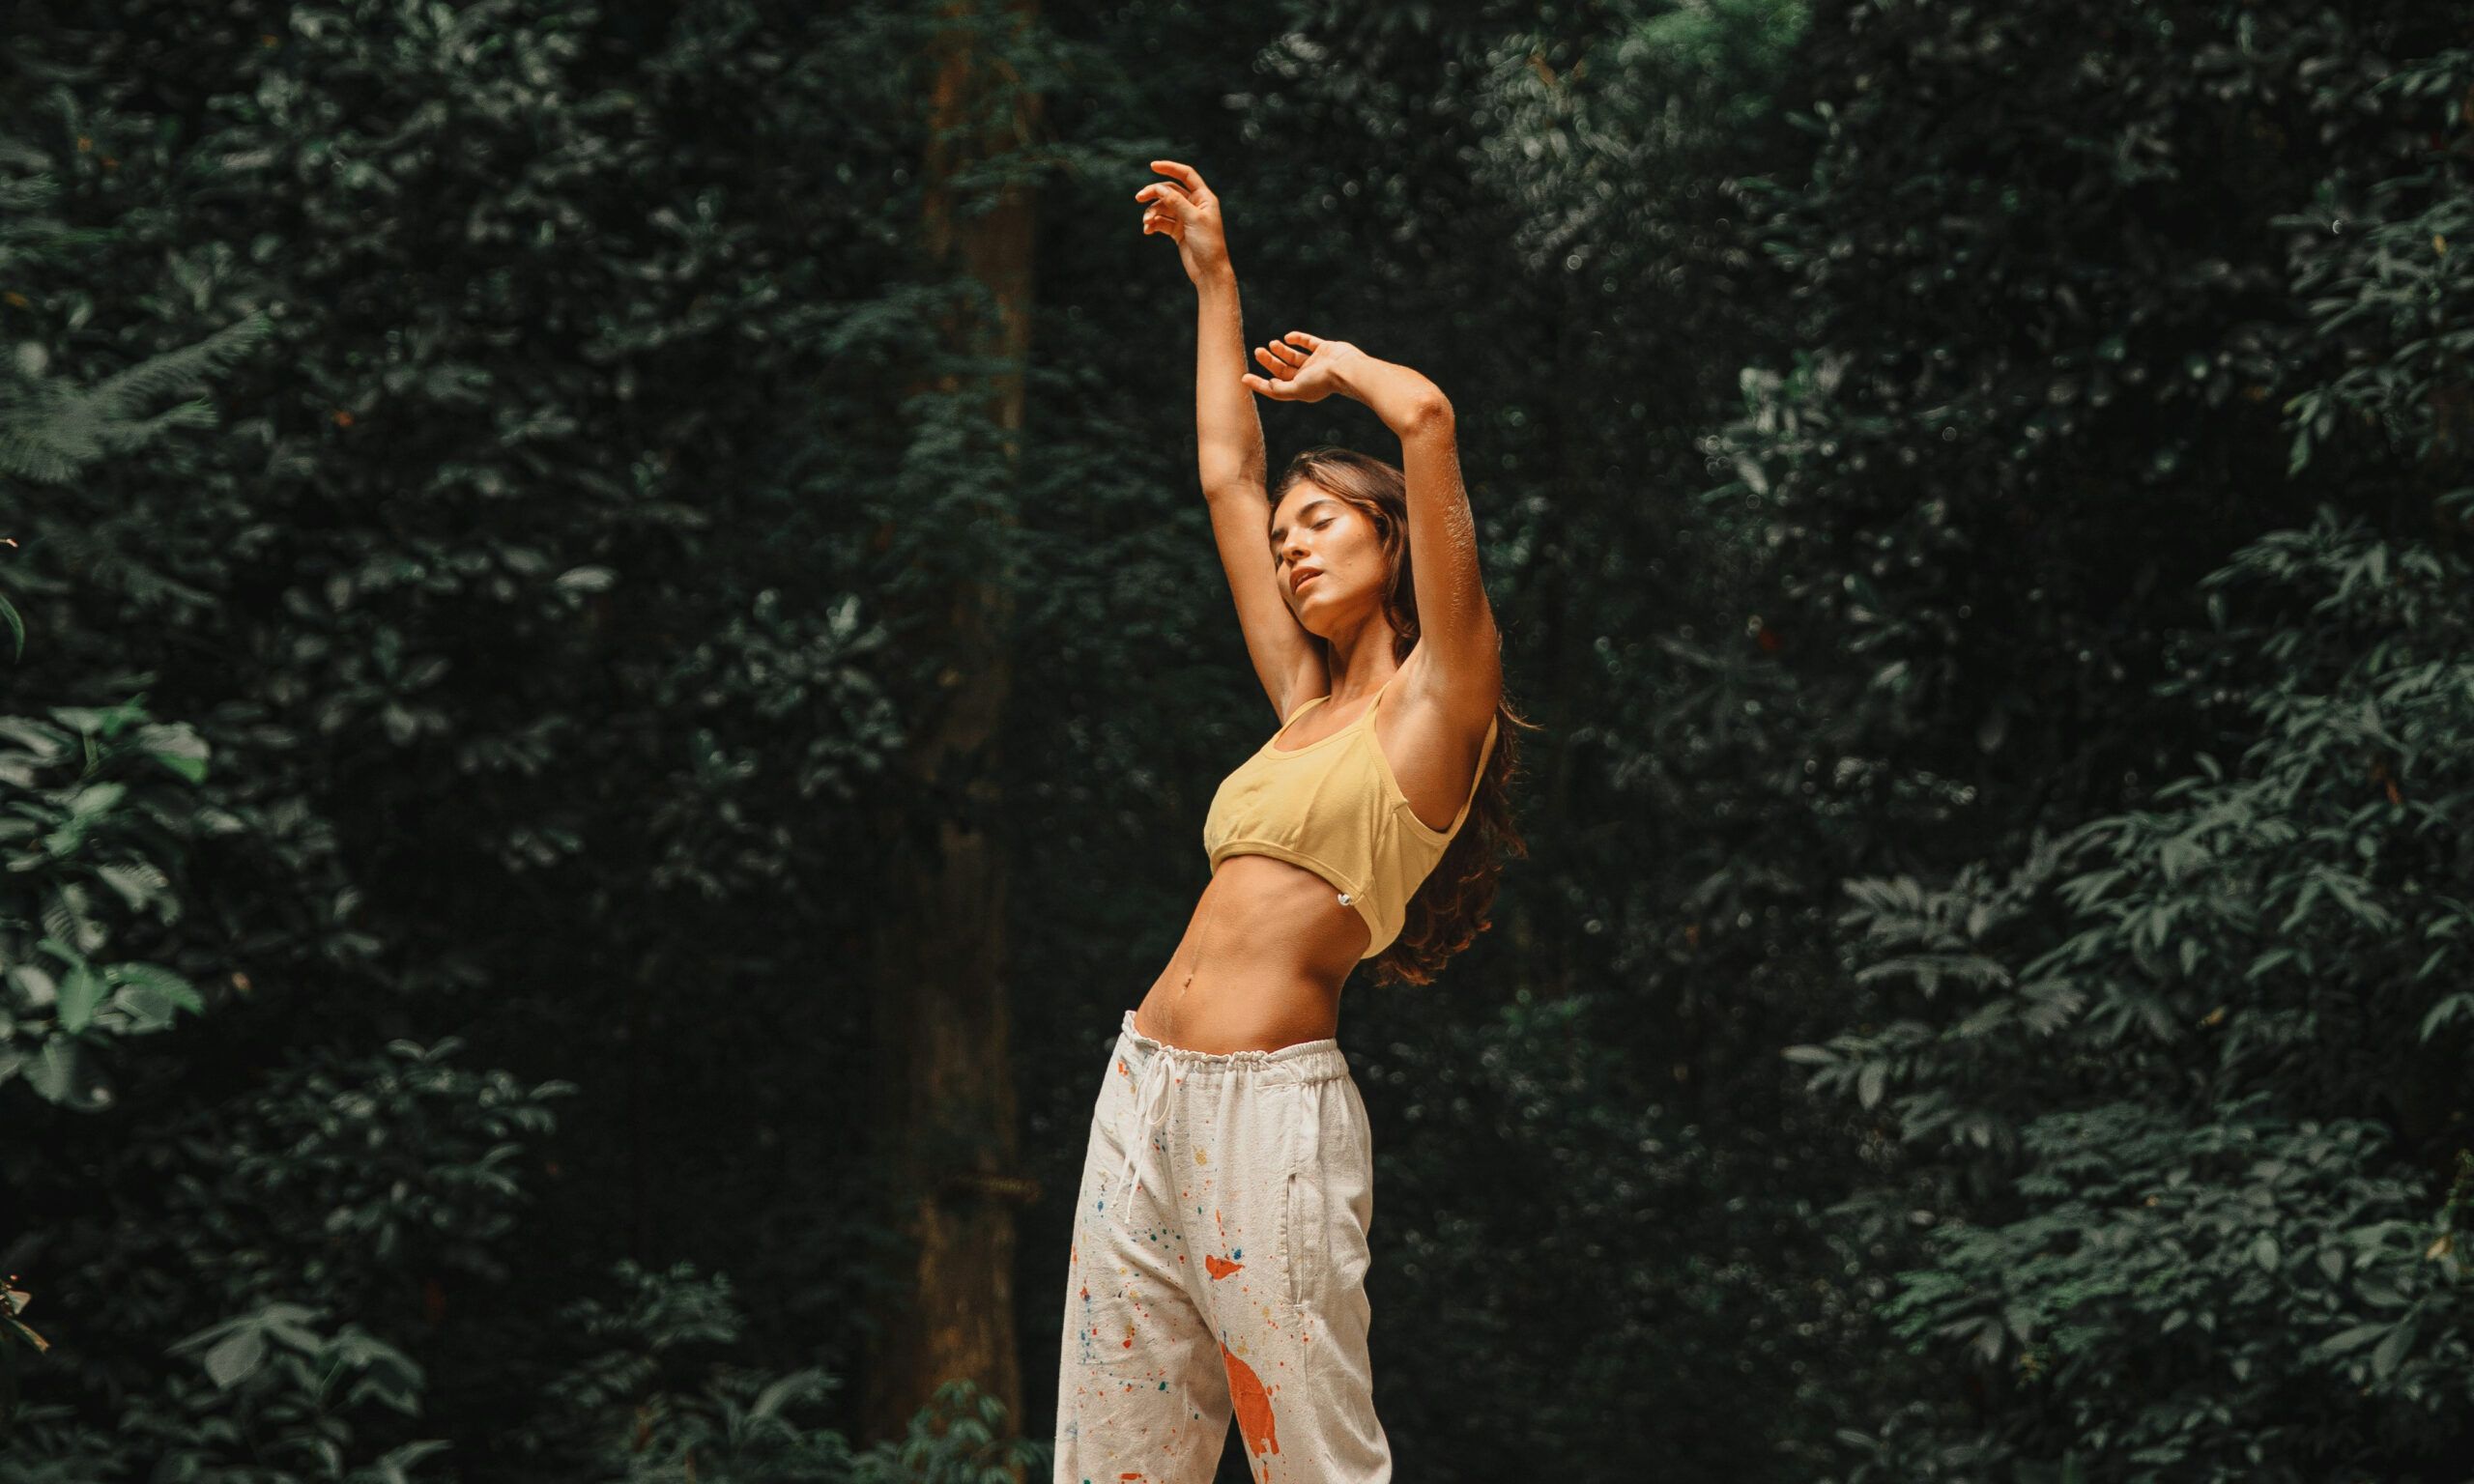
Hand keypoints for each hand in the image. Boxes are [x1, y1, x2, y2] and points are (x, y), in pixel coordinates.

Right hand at [1137, 160, 1229, 282]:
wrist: (1209, 271)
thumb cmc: (1208, 244)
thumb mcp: (1192, 219)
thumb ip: (1176, 202)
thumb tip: (1160, 187)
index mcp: (1203, 197)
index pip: (1186, 175)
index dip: (1170, 168)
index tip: (1153, 165)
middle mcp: (1194, 205)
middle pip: (1170, 191)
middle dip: (1154, 193)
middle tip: (1139, 198)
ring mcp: (1185, 218)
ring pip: (1163, 207)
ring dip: (1152, 213)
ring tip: (1147, 223)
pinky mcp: (1178, 231)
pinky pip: (1161, 222)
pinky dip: (1153, 224)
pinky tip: (1148, 230)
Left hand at [1240, 331, 1362, 404]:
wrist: (1347, 369)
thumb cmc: (1322, 381)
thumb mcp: (1296, 389)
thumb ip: (1280, 389)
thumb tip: (1268, 384)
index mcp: (1300, 390)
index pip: (1275, 388)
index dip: (1259, 384)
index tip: (1243, 377)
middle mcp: (1307, 377)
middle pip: (1282, 370)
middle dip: (1269, 361)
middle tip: (1257, 351)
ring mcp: (1317, 363)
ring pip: (1293, 356)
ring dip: (1281, 350)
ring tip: (1272, 344)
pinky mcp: (1325, 349)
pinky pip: (1308, 342)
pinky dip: (1297, 338)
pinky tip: (1288, 337)